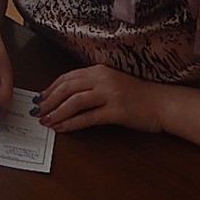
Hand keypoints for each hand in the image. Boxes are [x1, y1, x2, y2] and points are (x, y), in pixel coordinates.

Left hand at [31, 64, 164, 133]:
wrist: (163, 103)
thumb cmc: (137, 95)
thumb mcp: (112, 82)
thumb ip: (92, 85)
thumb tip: (66, 96)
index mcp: (99, 70)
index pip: (67, 77)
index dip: (50, 88)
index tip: (39, 98)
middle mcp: (102, 79)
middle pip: (67, 88)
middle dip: (49, 101)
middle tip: (37, 112)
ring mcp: (110, 94)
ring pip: (74, 102)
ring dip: (56, 112)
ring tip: (46, 121)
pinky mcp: (116, 111)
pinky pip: (88, 118)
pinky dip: (71, 123)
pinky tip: (62, 129)